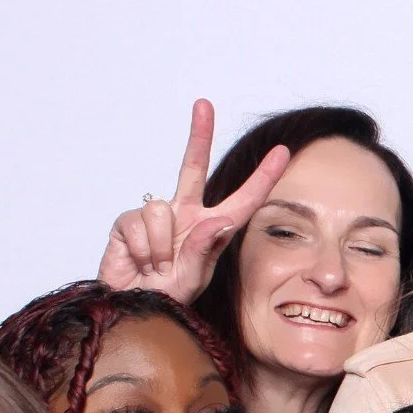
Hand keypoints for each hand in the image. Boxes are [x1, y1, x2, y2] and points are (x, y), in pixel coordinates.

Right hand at [97, 98, 290, 304]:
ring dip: (161, 248)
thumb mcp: (194, 278)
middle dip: (198, 134)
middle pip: (193, 166)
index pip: (244, 198)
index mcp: (212, 227)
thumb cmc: (169, 296)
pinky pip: (139, 224)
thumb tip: (216, 220)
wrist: (135, 308)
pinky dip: (142, 249)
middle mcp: (186, 214)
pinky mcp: (129, 221)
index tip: (283, 151)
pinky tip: (140, 262)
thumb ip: (204, 250)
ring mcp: (158, 215)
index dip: (264, 176)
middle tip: (203, 104)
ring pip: (161, 209)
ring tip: (157, 267)